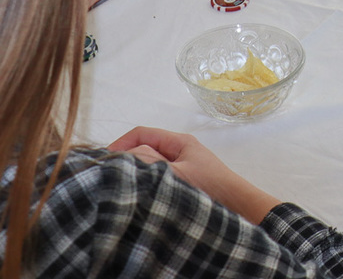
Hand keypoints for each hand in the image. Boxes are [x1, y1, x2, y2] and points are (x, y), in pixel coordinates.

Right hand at [110, 127, 281, 224]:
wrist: (236, 209)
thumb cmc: (209, 188)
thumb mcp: (176, 173)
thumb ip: (149, 162)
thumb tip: (124, 155)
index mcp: (178, 142)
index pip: (142, 134)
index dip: (121, 143)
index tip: (105, 159)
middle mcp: (178, 152)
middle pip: (144, 149)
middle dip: (126, 160)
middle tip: (109, 176)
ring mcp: (180, 169)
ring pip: (150, 167)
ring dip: (136, 175)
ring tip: (122, 188)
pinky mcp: (182, 185)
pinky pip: (158, 181)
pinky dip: (146, 186)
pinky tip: (139, 198)